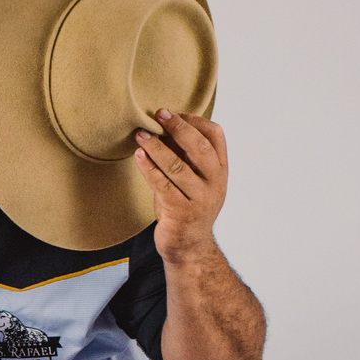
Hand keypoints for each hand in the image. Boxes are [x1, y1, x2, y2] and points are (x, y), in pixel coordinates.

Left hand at [134, 110, 227, 263]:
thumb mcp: (191, 178)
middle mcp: (215, 183)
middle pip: (200, 147)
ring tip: (140, 134)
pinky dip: (149, 169)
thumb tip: (162, 125)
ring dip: (156, 147)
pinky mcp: (181, 213)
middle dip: (178, 127)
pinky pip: (162, 185)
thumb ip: (183, 156)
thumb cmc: (186, 206)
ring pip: (177, 166)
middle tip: (159, 114)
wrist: (189, 247)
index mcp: (220, 169)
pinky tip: (138, 157)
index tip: (173, 113)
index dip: (194, 120)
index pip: (215, 135)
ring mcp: (200, 199)